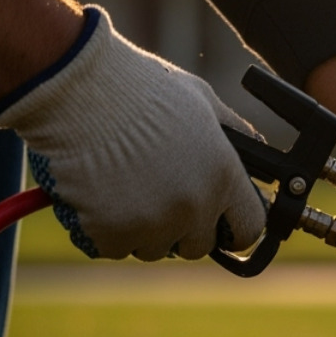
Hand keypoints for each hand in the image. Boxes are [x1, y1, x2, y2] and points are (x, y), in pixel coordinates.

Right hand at [0, 6, 264, 260]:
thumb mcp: (203, 101)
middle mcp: (194, 207)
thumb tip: (258, 150)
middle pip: (198, 245)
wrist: (76, 89)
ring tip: (124, 187)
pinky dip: (105, 230)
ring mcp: (152, 223)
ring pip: (154, 249)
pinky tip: (99, 195)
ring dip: (143, 229)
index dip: (234, 228)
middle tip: (158, 196)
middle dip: (182, 229)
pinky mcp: (110, 233)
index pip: (248, 229)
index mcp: (224, 177)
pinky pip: (115, 247)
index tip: (221, 224)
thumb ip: (235, 134)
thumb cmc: (139, 88)